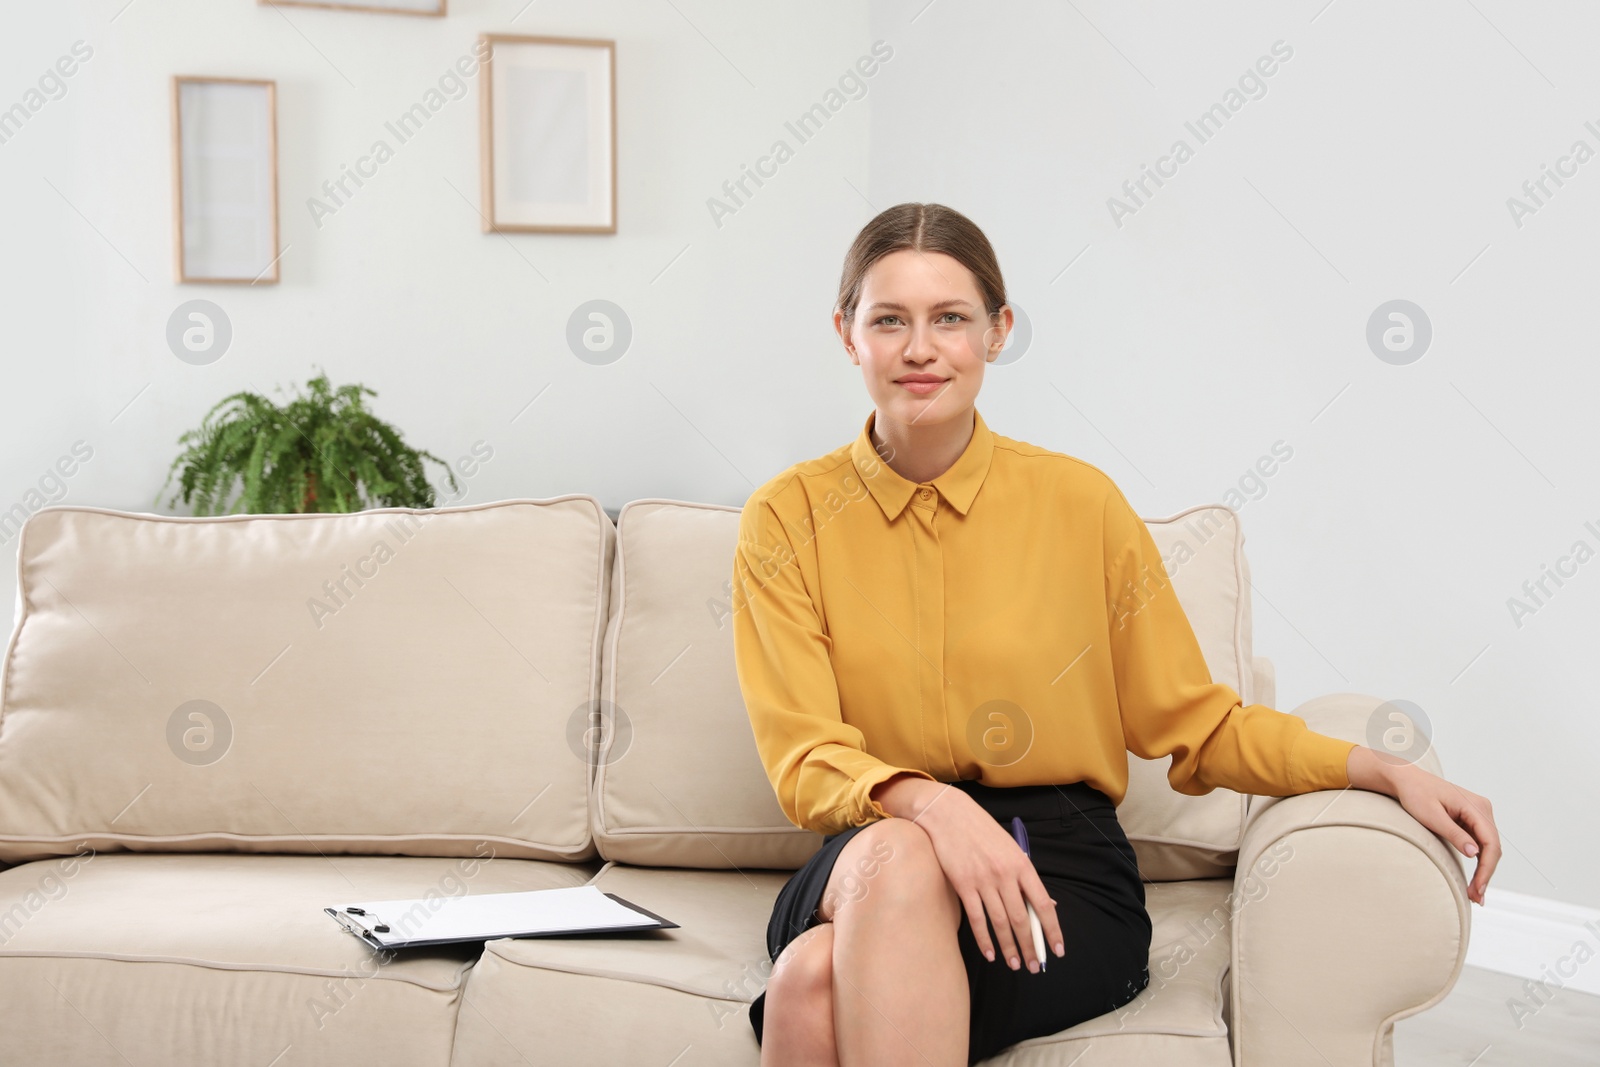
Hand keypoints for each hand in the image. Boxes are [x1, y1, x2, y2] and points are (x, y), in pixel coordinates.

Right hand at [878, 778, 1064, 972]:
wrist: (949, 814)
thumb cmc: (982, 831)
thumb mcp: (1011, 849)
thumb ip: (1026, 878)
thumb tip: (1047, 904)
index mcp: (1022, 865)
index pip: (1042, 904)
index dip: (1051, 930)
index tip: (1056, 950)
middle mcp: (1004, 874)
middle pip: (1021, 919)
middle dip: (1030, 947)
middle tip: (1035, 966)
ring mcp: (983, 880)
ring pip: (1000, 923)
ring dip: (1009, 947)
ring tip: (1015, 965)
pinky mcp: (963, 885)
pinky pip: (976, 919)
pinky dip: (984, 939)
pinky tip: (991, 953)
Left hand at [1348, 746, 1499, 904]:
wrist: (1405, 779)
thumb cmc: (1415, 794)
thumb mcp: (1431, 816)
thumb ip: (1454, 833)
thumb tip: (1474, 852)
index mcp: (1477, 807)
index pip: (1491, 843)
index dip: (1487, 869)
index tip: (1478, 888)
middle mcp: (1483, 809)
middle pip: (1492, 848)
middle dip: (1485, 874)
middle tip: (1476, 899)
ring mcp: (1478, 814)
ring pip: (1488, 848)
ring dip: (1483, 871)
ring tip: (1475, 895)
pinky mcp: (1471, 820)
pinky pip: (1479, 844)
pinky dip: (1477, 862)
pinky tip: (1474, 879)